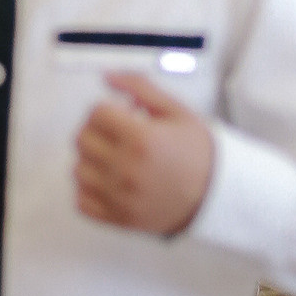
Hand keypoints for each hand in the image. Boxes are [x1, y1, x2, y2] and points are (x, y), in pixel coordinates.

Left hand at [73, 74, 214, 237]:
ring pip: (78, 170)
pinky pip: (81, 202)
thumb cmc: (199, 153)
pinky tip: (108, 181)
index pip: (96, 113)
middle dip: (96, 130)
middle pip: (82, 140)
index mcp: (142, 139)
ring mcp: (121, 197)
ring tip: (114, 158)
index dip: (108, 109)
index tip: (123, 115)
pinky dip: (88, 190)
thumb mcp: (177, 112)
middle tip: (116, 133)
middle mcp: (127, 169)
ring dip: (91, 159)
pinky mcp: (119, 218)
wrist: (217, 194)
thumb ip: (140, 88)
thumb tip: (108, 77)